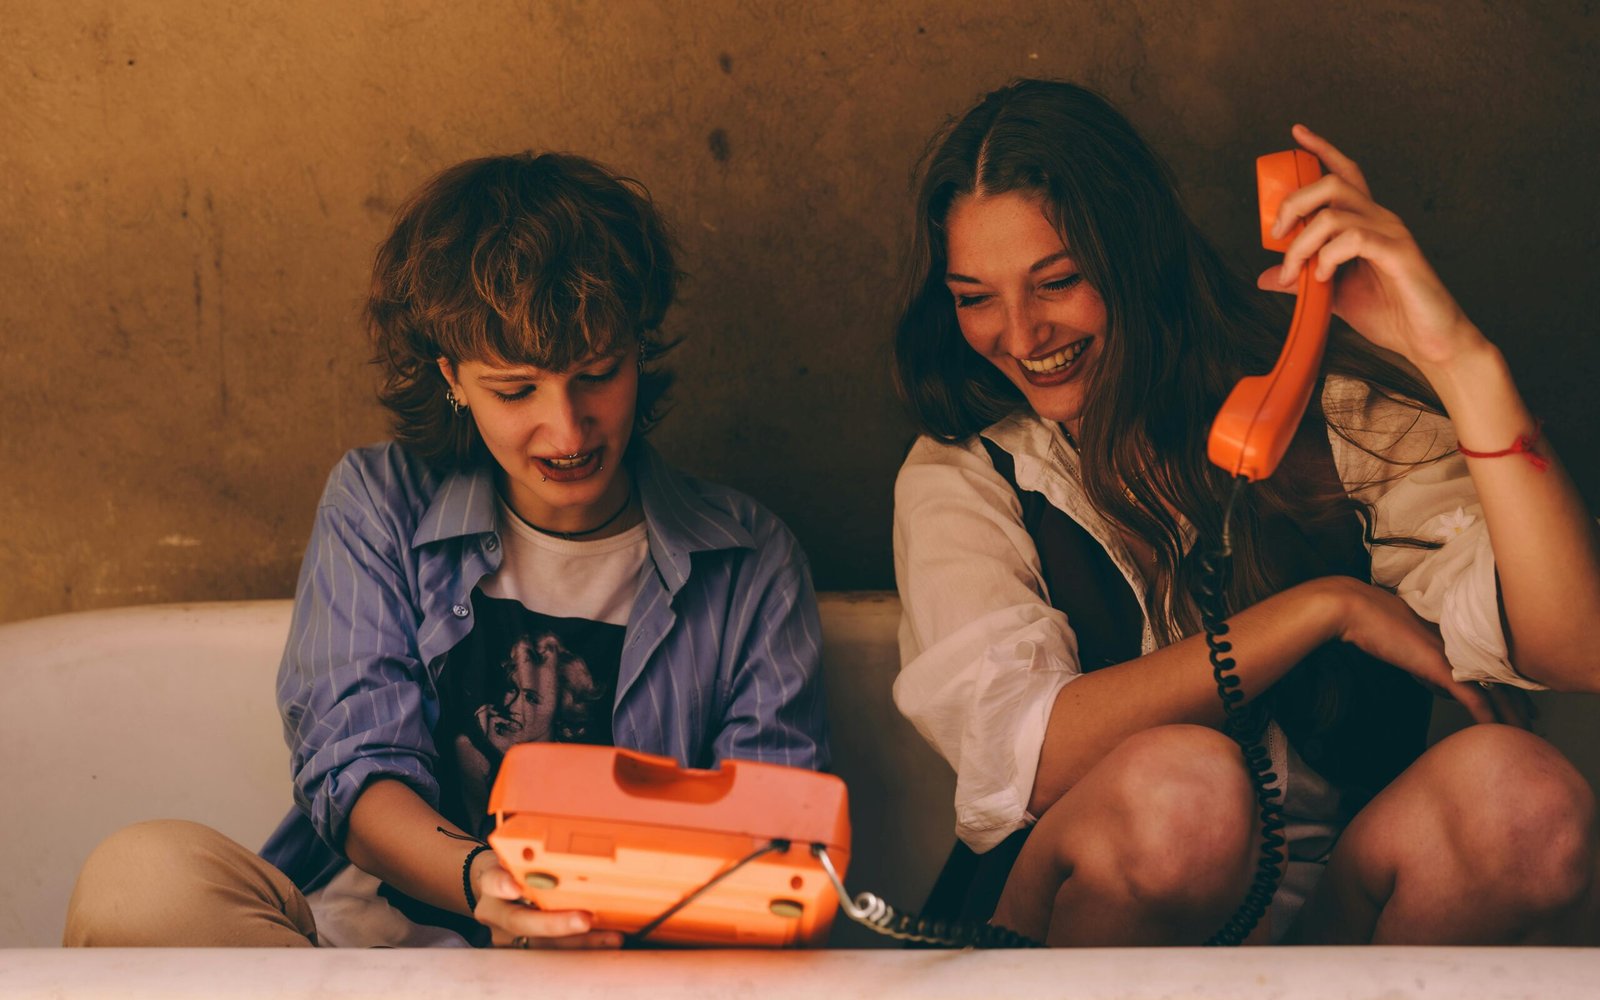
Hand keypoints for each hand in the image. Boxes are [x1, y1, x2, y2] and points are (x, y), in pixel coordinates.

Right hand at [471, 854, 623, 948]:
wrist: (497, 888)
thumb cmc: (512, 868)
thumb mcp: (515, 855)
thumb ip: (531, 857)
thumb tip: (566, 854)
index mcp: (491, 885)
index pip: (492, 881)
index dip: (502, 885)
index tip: (515, 887)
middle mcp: (496, 915)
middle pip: (521, 922)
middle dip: (555, 924)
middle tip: (585, 920)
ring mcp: (509, 937)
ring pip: (542, 944)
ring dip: (579, 942)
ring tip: (611, 936)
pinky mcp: (526, 949)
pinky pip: (556, 952)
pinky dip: (584, 947)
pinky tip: (609, 941)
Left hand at [1257, 124, 1488, 375]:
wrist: (1428, 341)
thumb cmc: (1390, 314)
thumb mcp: (1333, 295)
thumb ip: (1303, 280)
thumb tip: (1265, 277)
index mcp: (1367, 222)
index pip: (1345, 173)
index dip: (1322, 149)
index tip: (1297, 134)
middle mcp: (1381, 219)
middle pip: (1332, 183)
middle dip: (1294, 203)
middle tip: (1277, 236)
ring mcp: (1392, 233)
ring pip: (1335, 212)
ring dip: (1302, 243)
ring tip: (1294, 273)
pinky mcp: (1399, 254)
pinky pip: (1353, 239)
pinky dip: (1327, 257)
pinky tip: (1323, 278)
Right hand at [1320, 577, 1527, 727]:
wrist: (1356, 609)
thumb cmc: (1370, 620)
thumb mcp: (1403, 643)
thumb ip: (1423, 660)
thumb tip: (1436, 679)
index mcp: (1451, 638)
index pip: (1486, 664)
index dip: (1505, 682)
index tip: (1516, 698)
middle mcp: (1459, 646)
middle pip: (1499, 677)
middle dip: (1517, 702)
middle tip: (1533, 721)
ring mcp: (1452, 656)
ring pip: (1494, 690)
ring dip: (1511, 715)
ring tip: (1525, 732)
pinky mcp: (1441, 668)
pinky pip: (1474, 698)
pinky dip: (1487, 718)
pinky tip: (1496, 732)